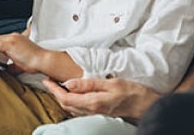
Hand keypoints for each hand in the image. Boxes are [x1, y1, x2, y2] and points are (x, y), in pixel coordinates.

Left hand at [40, 77, 161, 120]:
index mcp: (92, 103)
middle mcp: (91, 111)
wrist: (146, 106)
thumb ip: (89, 83)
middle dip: (55, 93)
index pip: (65, 98)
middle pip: (65, 105)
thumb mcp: (111, 83)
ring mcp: (95, 114)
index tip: (46, 80)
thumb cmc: (132, 92)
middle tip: (49, 81)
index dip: (53, 89)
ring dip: (62, 98)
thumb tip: (68, 83)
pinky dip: (71, 102)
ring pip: (71, 109)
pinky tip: (73, 94)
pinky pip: (79, 110)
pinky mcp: (99, 114)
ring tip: (57, 86)